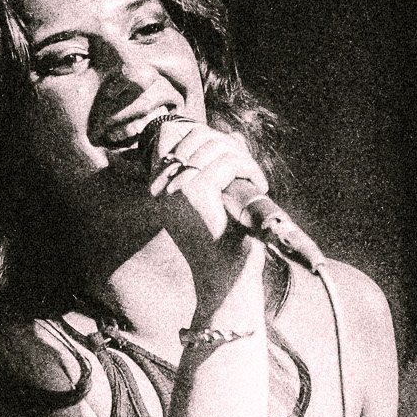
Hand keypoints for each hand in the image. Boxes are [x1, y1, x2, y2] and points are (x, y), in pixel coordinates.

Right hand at [146, 119, 268, 297]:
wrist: (225, 280)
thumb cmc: (223, 243)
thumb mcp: (215, 200)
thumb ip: (217, 167)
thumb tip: (232, 137)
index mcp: (158, 187)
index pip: (173, 137)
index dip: (207, 136)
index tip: (232, 154)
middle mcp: (160, 187)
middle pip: (196, 136)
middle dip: (229, 146)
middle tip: (248, 170)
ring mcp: (175, 190)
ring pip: (214, 147)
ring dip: (243, 158)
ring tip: (255, 180)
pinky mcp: (195, 194)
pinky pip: (227, 162)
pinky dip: (249, 168)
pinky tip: (258, 184)